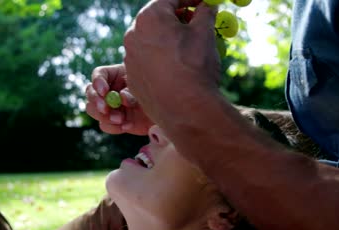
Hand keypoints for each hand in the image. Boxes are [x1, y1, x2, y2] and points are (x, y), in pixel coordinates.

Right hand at [85, 64, 152, 134]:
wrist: (167, 111)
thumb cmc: (157, 92)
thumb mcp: (146, 87)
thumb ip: (133, 91)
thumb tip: (121, 97)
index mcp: (115, 75)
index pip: (98, 74)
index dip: (98, 82)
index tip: (104, 91)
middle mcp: (108, 90)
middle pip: (90, 92)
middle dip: (96, 101)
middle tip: (106, 109)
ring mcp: (109, 106)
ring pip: (92, 110)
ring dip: (103, 116)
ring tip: (120, 119)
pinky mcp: (113, 121)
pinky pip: (104, 125)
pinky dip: (113, 127)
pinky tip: (127, 126)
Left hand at [123, 0, 220, 125]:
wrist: (186, 111)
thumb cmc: (196, 68)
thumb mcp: (205, 33)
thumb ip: (205, 12)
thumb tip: (209, 4)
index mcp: (149, 18)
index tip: (202, 2)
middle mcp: (133, 35)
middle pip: (157, 19)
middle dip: (177, 19)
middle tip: (196, 23)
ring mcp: (130, 59)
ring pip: (150, 42)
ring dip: (168, 41)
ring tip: (189, 49)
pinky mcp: (133, 79)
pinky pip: (147, 63)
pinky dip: (160, 61)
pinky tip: (177, 70)